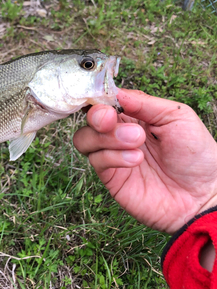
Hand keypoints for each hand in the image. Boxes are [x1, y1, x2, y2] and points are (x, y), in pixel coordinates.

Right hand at [73, 89, 216, 233]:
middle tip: (112, 119)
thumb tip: (117, 93)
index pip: (106, 101)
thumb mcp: (178, 116)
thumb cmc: (197, 154)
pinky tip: (136, 159)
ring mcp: (114, 156)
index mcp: (135, 115)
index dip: (100, 98)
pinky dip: (113, 156)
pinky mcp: (112, 178)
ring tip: (136, 141)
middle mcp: (119, 134)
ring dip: (106, 136)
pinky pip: (97, 161)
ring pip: (84, 139)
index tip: (107, 100)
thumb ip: (146, 103)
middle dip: (98, 116)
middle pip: (90, 118)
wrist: (203, 195)